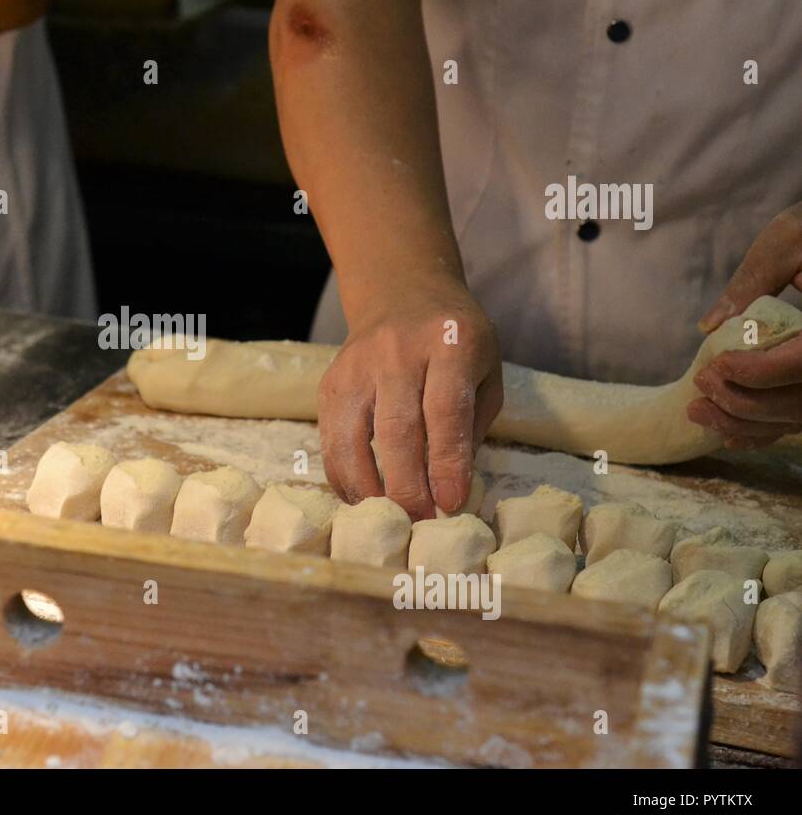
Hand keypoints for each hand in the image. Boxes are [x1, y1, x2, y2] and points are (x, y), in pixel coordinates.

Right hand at [319, 278, 502, 519]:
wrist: (402, 293)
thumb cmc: (455, 342)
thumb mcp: (485, 371)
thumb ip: (471, 425)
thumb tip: (449, 488)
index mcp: (449, 343)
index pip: (444, 410)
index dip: (446, 462)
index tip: (450, 503)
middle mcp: (397, 351)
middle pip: (396, 428)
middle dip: (407, 485)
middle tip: (420, 521)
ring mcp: (356, 366)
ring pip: (352, 437)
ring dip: (368, 487)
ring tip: (388, 518)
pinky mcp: (329, 383)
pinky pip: (331, 438)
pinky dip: (344, 475)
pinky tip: (362, 498)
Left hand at [691, 202, 801, 448]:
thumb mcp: (786, 241)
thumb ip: (753, 282)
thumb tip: (708, 325)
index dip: (760, 372)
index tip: (718, 363)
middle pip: (800, 401)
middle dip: (744, 402)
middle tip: (700, 384)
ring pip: (799, 417)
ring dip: (746, 423)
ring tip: (698, 411)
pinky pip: (799, 418)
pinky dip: (765, 430)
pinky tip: (726, 429)